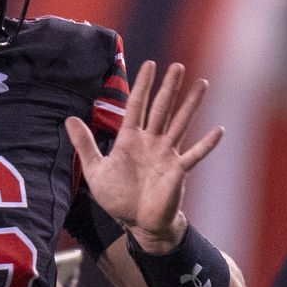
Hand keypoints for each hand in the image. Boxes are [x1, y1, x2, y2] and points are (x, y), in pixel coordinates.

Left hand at [64, 61, 223, 253]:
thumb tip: (68, 119)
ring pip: (181, 123)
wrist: (136, 222)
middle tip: (177, 66)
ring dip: (191, 105)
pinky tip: (219, 130)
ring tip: (202, 83)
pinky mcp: (178, 170)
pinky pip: (194, 154)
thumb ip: (85, 144)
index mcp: (130, 139)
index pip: (137, 105)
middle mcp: (151, 141)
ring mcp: (167, 154)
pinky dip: (206, 144)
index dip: (142, 85)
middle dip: (169, 87)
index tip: (149, 65)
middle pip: (161, 108)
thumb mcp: (95, 170)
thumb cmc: (118, 197)